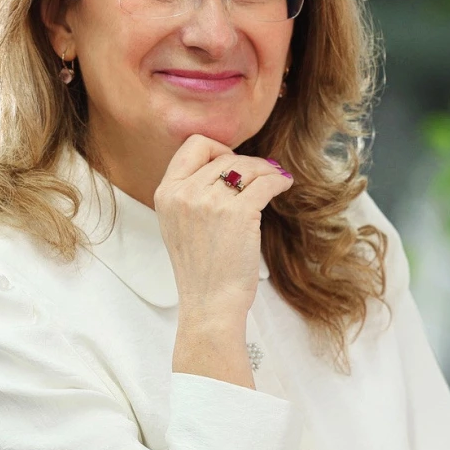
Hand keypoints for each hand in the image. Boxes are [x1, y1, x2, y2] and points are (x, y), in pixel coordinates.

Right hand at [154, 134, 294, 329]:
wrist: (209, 303)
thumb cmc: (200, 269)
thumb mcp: (178, 224)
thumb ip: (190, 193)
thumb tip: (226, 164)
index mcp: (166, 193)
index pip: (193, 145)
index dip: (217, 149)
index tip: (231, 164)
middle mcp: (184, 194)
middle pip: (225, 157)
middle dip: (248, 164)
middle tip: (261, 177)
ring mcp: (211, 202)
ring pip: (247, 167)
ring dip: (266, 171)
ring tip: (274, 180)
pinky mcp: (239, 213)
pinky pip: (266, 182)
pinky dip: (279, 181)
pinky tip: (284, 185)